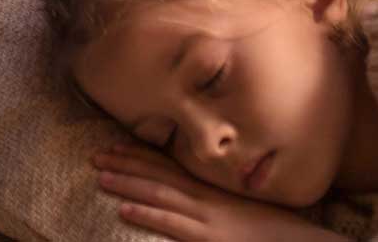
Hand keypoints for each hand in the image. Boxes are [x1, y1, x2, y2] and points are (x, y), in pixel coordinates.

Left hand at [93, 142, 340, 241]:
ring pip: (160, 194)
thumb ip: (224, 206)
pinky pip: (173, 224)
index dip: (142, 155)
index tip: (115, 145)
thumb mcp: (249, 213)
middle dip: (126, 164)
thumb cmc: (282, 235)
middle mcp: (209, 198)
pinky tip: (124, 208)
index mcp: (216, 190)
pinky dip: (147, 213)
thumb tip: (204, 204)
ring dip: (128, 183)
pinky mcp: (211, 238)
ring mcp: (209, 218)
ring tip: (100, 175)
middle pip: (160, 175)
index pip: (172, 167)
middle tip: (95, 155)